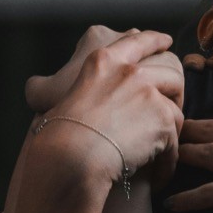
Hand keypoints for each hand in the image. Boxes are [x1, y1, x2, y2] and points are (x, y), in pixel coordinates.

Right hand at [42, 31, 184, 193]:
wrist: (72, 153)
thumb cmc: (55, 130)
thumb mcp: (45, 94)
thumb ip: (48, 83)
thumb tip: (37, 84)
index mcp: (104, 58)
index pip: (137, 40)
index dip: (155, 41)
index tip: (167, 42)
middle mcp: (130, 70)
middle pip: (169, 69)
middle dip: (175, 86)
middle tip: (174, 102)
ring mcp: (149, 92)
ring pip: (176, 105)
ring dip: (173, 125)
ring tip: (166, 142)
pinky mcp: (164, 117)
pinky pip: (174, 138)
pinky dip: (168, 158)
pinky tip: (160, 172)